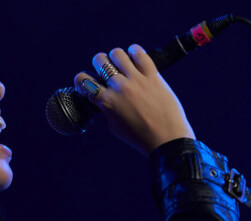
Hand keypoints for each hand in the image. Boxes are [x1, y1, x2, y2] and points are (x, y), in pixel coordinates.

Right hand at [74, 44, 194, 155]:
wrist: (167, 140)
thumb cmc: (140, 137)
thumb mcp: (115, 126)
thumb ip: (107, 108)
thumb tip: (106, 95)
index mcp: (106, 102)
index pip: (83, 80)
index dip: (82, 79)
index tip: (89, 81)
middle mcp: (119, 88)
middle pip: (99, 60)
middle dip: (100, 63)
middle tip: (107, 70)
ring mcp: (136, 80)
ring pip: (117, 53)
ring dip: (116, 57)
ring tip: (122, 64)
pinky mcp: (153, 76)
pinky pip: (140, 53)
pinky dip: (135, 51)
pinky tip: (135, 57)